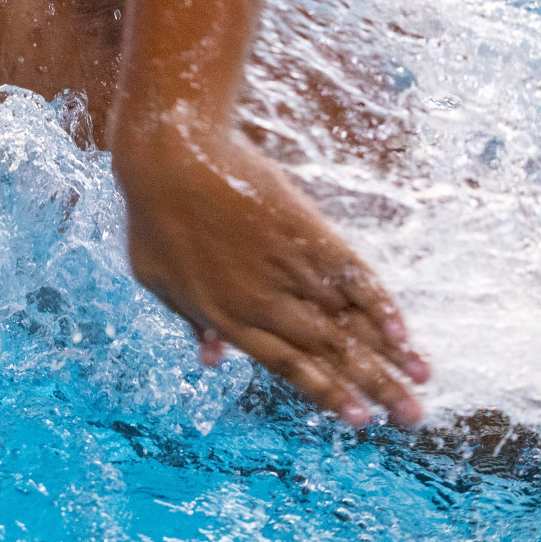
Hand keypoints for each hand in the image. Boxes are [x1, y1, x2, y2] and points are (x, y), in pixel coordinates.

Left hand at [112, 117, 430, 427]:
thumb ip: (191, 321)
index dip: (326, 393)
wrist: (170, 156)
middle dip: (374, 387)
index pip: (286, 366)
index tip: (360, 421)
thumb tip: (212, 361)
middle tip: (412, 416)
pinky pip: (351, 276)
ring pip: (347, 319)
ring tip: (423, 380)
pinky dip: (380, 304)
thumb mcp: (157, 278)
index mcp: (224, 316)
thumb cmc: (153, 216)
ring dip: (389, 353)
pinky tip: (403, 329)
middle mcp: (262, 301)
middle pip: (329, 352)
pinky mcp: (305, 232)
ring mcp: (286, 266)